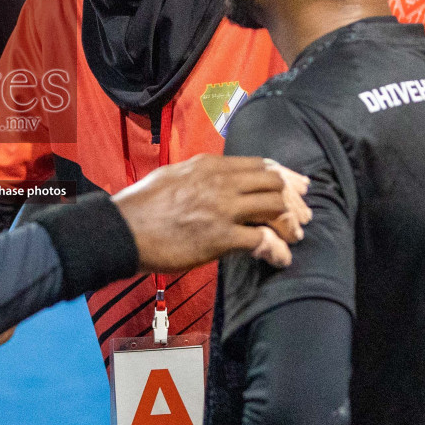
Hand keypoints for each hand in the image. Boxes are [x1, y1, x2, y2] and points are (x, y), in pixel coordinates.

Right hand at [113, 155, 310, 273]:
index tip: (297, 188)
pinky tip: (281, 259)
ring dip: (289, 225)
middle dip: (292, 201)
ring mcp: (222, 209)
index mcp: (209, 165)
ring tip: (295, 238)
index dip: (284, 177)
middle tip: (302, 217)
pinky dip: (278, 250)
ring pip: (275, 208)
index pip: (260, 165)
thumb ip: (199, 176)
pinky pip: (263, 240)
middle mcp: (220, 182)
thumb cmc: (140, 206)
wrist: (122, 230)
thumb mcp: (172, 175)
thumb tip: (214, 180)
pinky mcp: (221, 237)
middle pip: (274, 184)